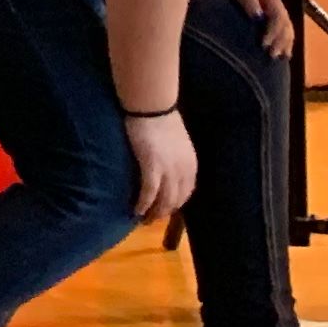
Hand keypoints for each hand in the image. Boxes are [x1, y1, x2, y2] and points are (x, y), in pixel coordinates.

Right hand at [125, 108, 198, 223]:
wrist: (153, 107)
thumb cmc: (162, 119)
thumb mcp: (176, 143)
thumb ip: (175, 157)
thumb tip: (166, 167)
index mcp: (191, 164)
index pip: (186, 192)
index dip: (176, 204)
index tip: (165, 210)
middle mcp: (183, 171)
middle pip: (176, 200)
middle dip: (164, 212)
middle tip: (152, 219)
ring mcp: (169, 171)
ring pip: (164, 201)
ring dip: (154, 213)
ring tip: (143, 219)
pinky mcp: (152, 168)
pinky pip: (149, 193)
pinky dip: (143, 204)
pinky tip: (136, 210)